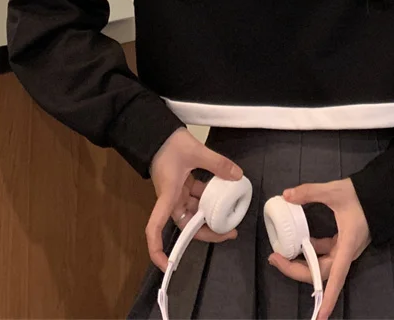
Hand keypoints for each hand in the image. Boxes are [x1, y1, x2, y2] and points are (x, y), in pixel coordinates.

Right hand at [146, 127, 243, 271]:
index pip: (155, 229)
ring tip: (232, 215)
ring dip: (210, 214)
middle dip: (206, 232)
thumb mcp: (196, 151)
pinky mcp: (181, 182)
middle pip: (185, 223)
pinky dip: (209, 197)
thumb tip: (238, 176)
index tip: (168, 265)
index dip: (158, 250)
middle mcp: (171, 198)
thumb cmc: (170, 144)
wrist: (159, 129)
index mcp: (168, 196)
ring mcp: (176, 190)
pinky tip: (225, 193)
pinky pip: (196, 196)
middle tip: (230, 232)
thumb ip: (218, 164)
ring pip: (193, 210)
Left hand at [268, 178, 370, 319]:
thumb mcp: (334, 191)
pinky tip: (299, 241)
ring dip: (302, 262)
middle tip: (275, 258)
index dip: (328, 299)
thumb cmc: (362, 195)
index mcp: (346, 245)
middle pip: (321, 273)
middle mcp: (346, 252)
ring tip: (281, 254)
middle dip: (296, 270)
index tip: (319, 317)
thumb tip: (286, 195)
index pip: (336, 277)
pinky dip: (310, 250)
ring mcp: (344, 248)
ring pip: (321, 265)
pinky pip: (325, 254)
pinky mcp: (343, 242)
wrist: (380, 193)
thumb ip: (310, 192)